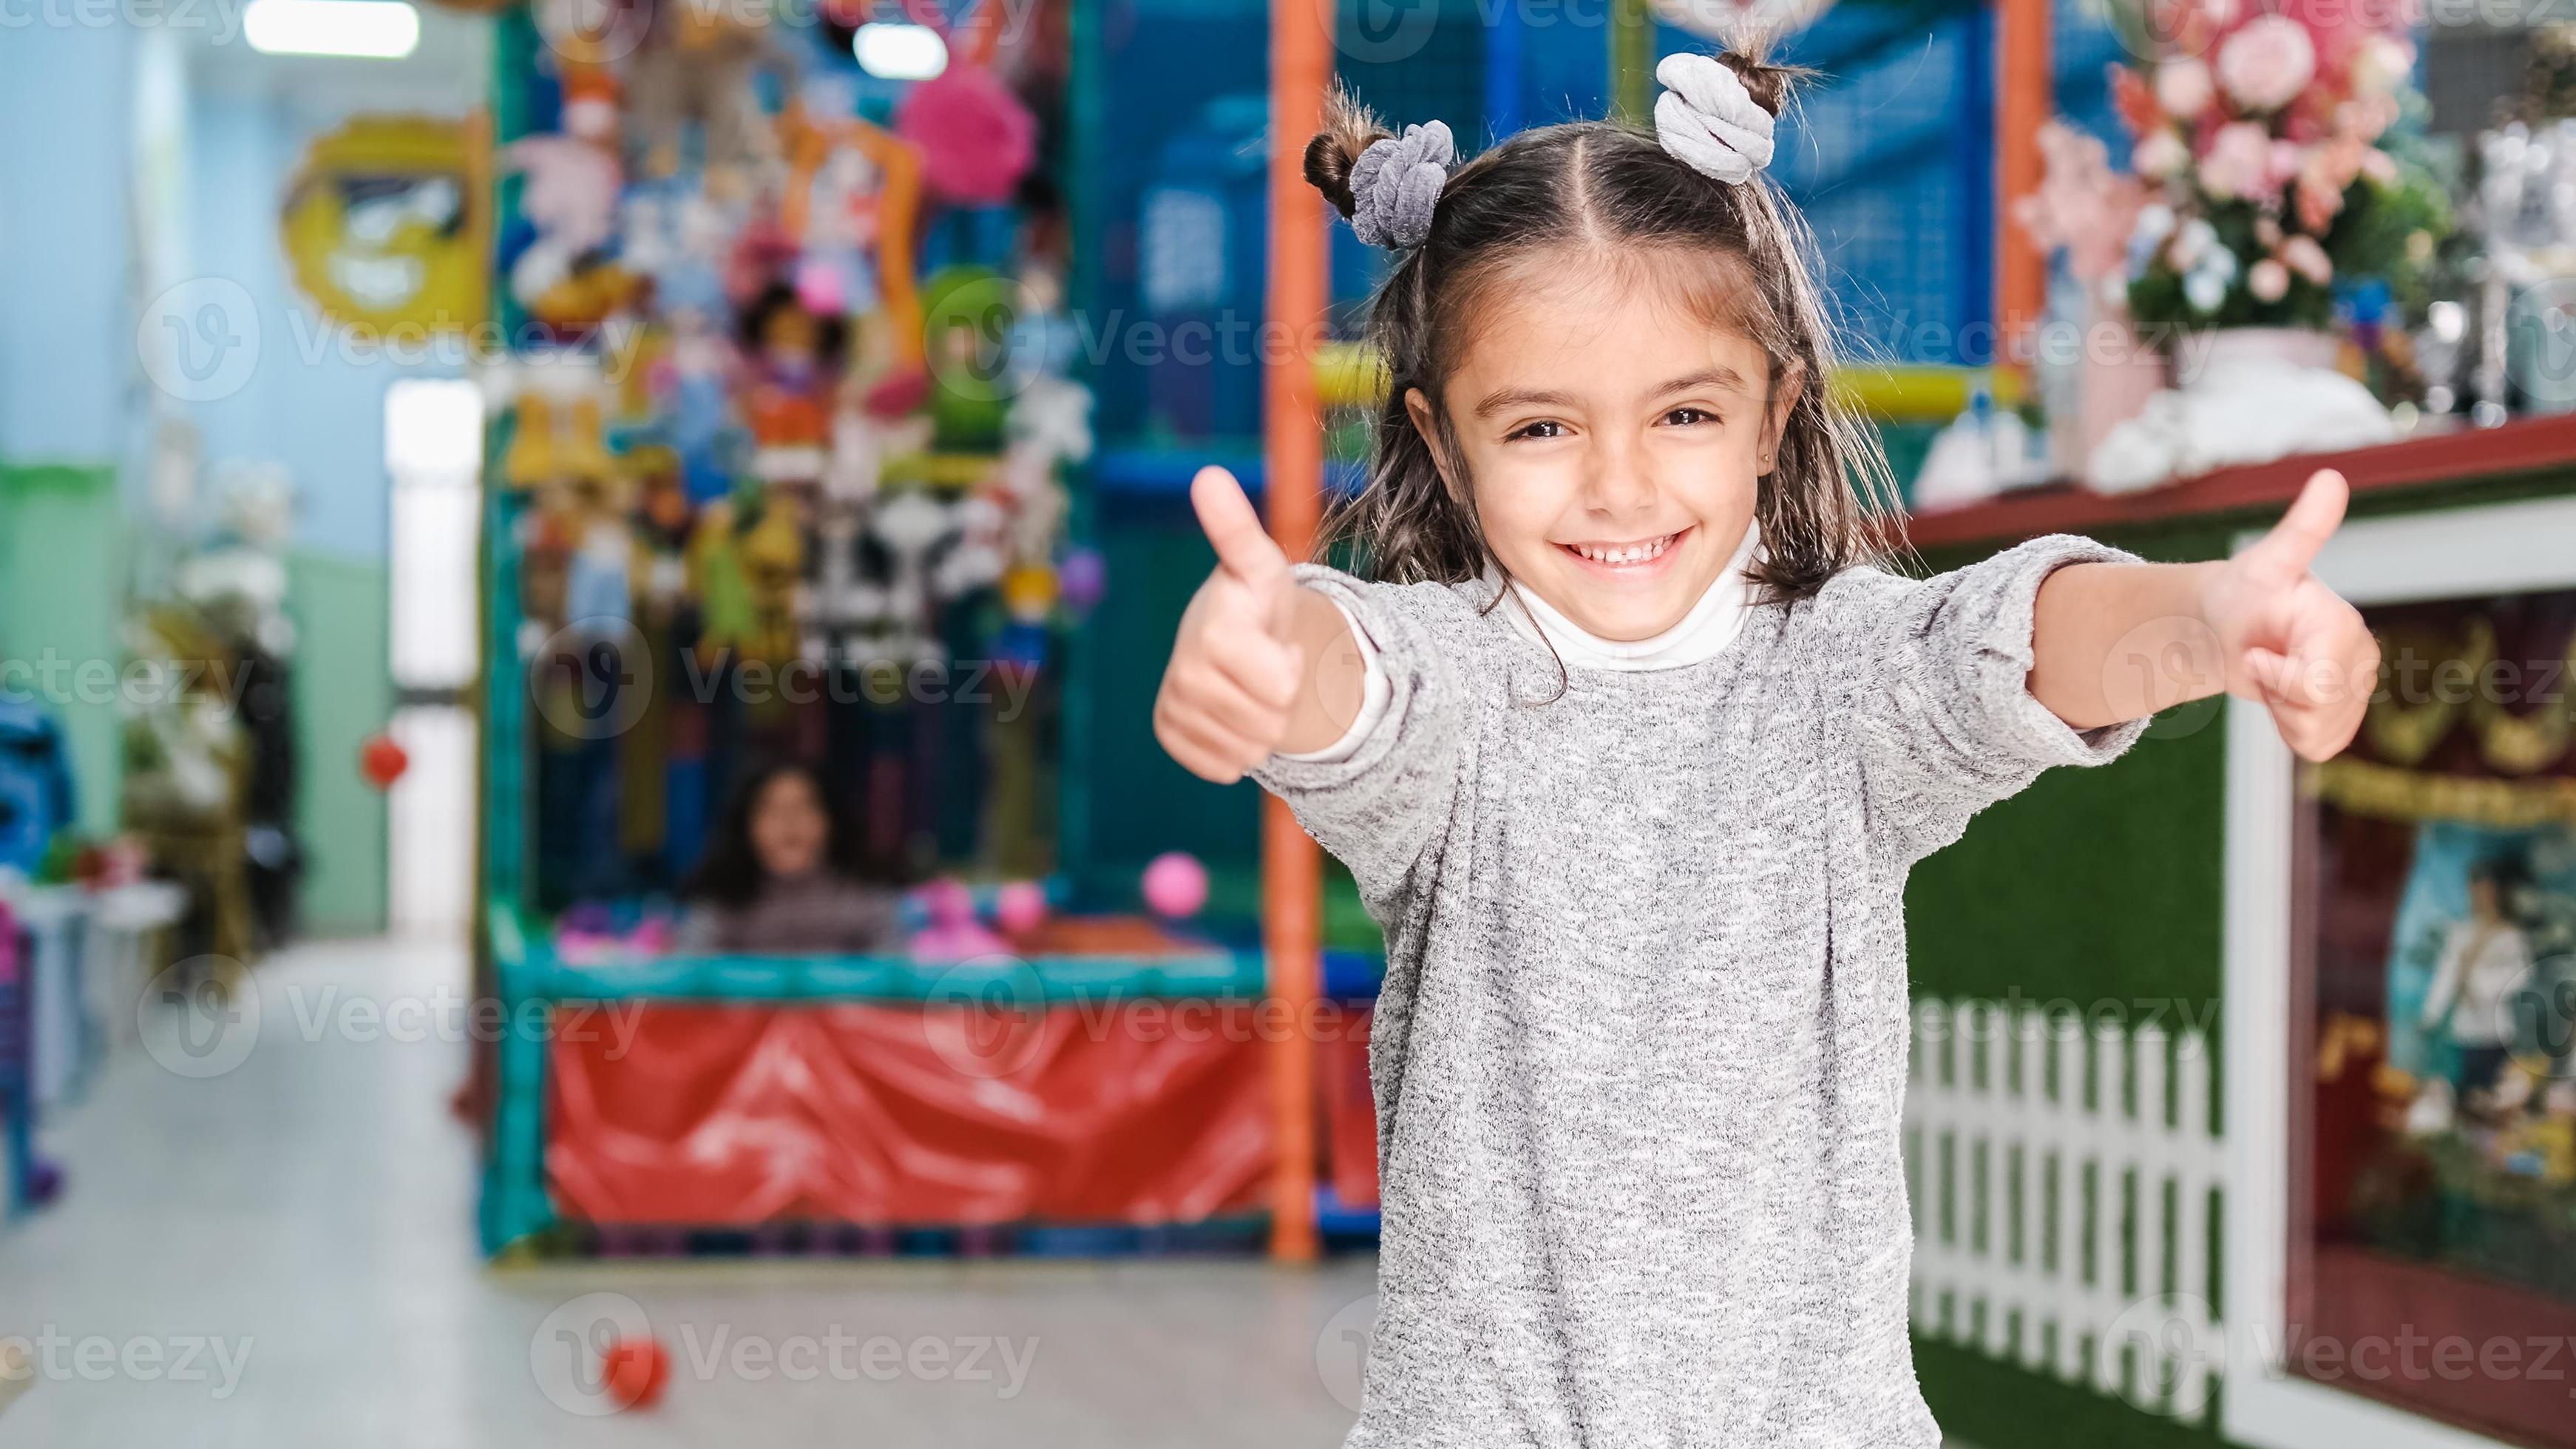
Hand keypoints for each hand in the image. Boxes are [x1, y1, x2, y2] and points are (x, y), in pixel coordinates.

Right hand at [1154, 467, 1305, 782]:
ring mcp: (1173, 703)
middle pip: (1271, 722)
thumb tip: (1206, 474)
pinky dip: (1238, 747)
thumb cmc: (1253, 601)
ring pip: (1250, 750)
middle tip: (1265, 663)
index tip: (1272, 642)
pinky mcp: (1169, 732)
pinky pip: (1224, 766)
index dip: (1289, 670)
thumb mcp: (1261, 565)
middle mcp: (1184, 668)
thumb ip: (1236, 527)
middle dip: (1280, 697)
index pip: (1280, 687)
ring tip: (1249, 683)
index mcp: (1213, 630)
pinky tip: (1230, 710)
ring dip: (1262, 723)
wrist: (1229, 637)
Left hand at [2197, 469, 2380, 761]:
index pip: (2315, 685)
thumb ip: (2302, 529)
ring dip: (2280, 711)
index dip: (2275, 676)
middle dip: (2276, 693)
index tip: (2257, 652)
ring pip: (2315, 734)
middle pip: (2316, 714)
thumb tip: (2331, 477)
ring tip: (2274, 675)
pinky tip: (2282, 696)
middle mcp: (2363, 659)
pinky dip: (2289, 728)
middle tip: (2263, 661)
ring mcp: (2358, 692)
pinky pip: (2317, 747)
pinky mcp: (2344, 719)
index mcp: (2347, 628)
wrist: (2230, 627)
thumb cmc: (2246, 592)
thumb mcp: (2266, 563)